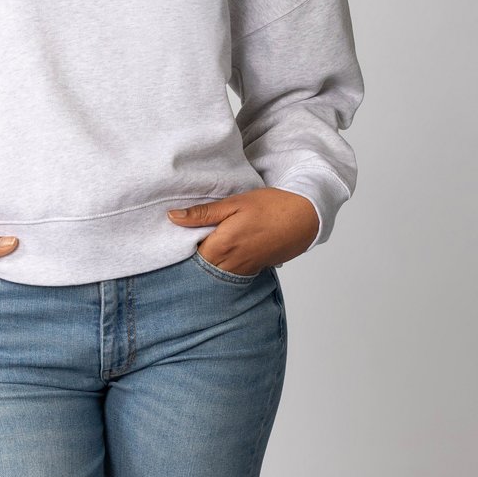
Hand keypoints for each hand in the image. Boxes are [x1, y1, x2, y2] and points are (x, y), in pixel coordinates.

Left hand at [167, 189, 319, 274]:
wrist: (305, 218)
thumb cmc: (270, 207)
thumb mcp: (234, 203)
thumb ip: (202, 213)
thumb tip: (172, 217)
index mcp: (221, 246)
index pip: (187, 256)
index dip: (179, 245)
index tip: (175, 234)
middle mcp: (230, 264)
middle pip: (199, 267)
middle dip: (191, 255)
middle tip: (187, 237)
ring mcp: (243, 270)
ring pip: (214, 272)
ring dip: (207, 260)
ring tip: (205, 241)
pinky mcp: (253, 270)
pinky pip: (229, 273)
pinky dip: (222, 264)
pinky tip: (224, 248)